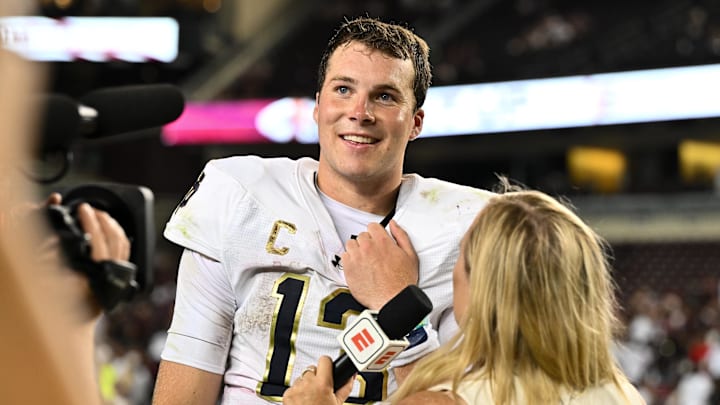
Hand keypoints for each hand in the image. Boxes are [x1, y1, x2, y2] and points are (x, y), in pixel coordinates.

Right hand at [43, 193, 130, 320]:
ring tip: (100, 214)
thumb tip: (56, 239)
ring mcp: (120, 270)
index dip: (90, 220)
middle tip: (90, 209)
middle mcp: (112, 269)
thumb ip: (56, 259)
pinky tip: (112, 227)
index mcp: (97, 270)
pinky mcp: (124, 271)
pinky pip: (126, 247)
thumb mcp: (57, 279)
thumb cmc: (67, 300)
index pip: (97, 238)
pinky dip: (120, 234)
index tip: (83, 208)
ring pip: (122, 240)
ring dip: (112, 224)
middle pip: (112, 236)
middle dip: (101, 218)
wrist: (80, 318)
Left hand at [282, 356, 353, 404]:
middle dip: (316, 376)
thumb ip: (346, 387)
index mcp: (322, 384)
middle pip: (312, 369)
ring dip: (306, 384)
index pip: (324, 360)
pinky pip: (293, 386)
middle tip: (320, 389)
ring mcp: (296, 388)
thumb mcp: (337, 403)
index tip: (328, 368)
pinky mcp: (287, 394)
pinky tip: (303, 401)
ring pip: (302, 377)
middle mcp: (308, 383)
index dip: (327, 364)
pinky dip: (297, 392)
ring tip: (311, 397)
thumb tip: (351, 376)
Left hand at [341, 220, 418, 309]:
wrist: (393, 301)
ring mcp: (356, 257)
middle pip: (362, 236)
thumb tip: (393, 224)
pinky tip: (359, 268)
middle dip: (367, 243)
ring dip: (357, 250)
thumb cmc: (402, 281)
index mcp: (382, 241)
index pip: (372, 226)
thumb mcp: (410, 255)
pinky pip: (344, 256)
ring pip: (351, 244)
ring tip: (366, 261)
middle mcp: (367, 247)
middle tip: (374, 255)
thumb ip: (401, 235)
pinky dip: (350, 260)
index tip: (378, 242)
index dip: (376, 234)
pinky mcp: (348, 268)